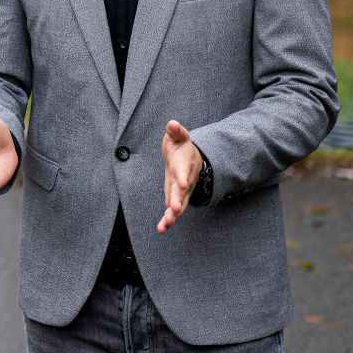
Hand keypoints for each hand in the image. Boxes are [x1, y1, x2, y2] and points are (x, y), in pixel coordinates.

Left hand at [157, 120, 201, 234]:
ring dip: (173, 214)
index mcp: (184, 163)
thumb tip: (172, 124)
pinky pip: (173, 210)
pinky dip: (168, 219)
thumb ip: (175, 131)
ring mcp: (182, 190)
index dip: (183, 176)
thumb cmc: (181, 146)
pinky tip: (161, 229)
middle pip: (182, 191)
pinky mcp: (176, 197)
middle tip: (173, 210)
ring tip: (166, 224)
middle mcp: (185, 179)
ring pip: (180, 203)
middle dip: (178, 200)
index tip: (182, 184)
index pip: (183, 170)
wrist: (191, 157)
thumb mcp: (178, 136)